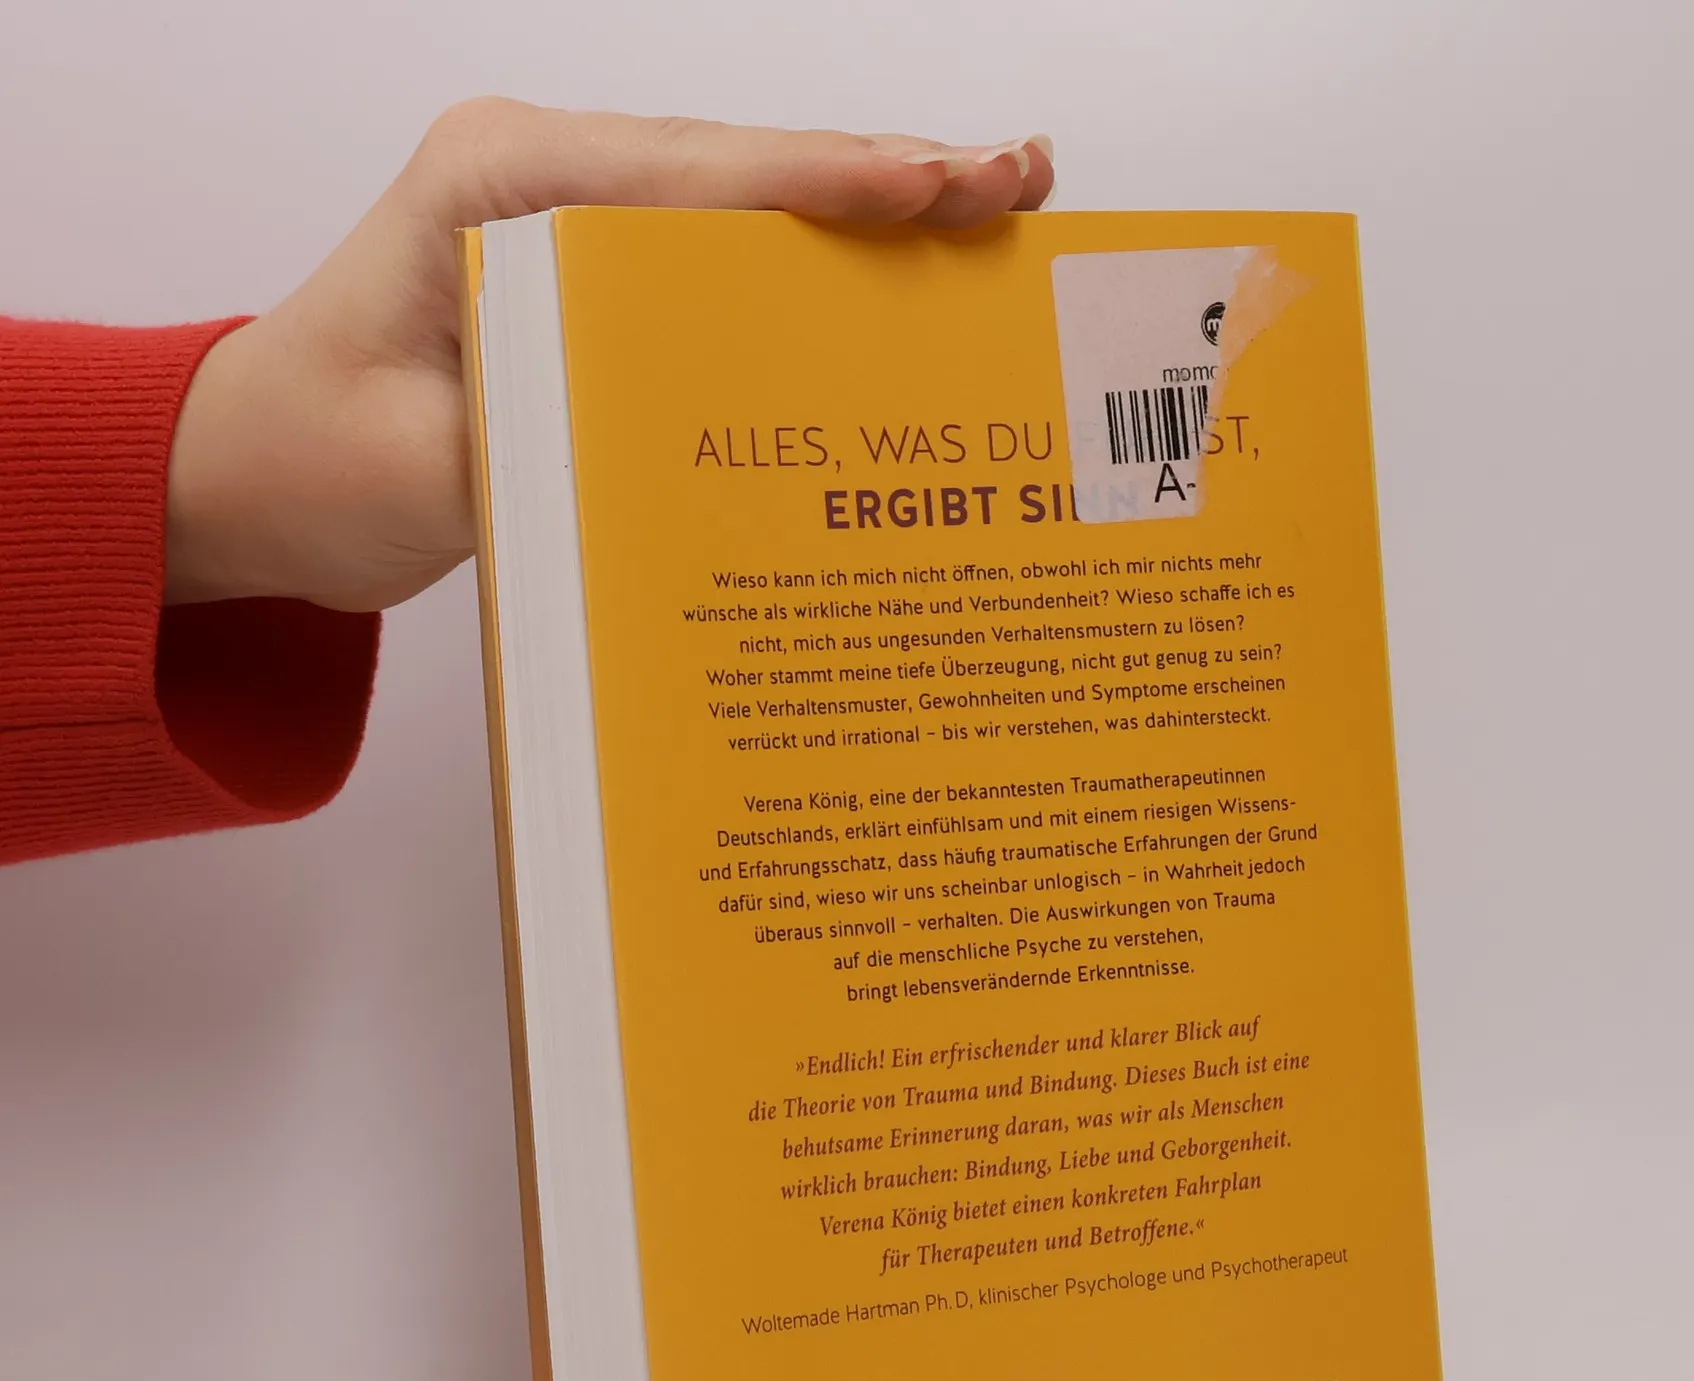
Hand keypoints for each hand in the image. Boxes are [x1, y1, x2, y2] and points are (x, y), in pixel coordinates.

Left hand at [163, 101, 1053, 612]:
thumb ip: (555, 436)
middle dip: (888, 177)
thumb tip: (698, 442)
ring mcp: (575, 222)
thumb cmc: (310, 459)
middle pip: (747, 169)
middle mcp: (546, 177)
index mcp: (497, 184)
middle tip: (1016, 181)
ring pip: (750, 207)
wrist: (250, 471)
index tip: (940, 186)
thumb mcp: (428, 465)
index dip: (828, 183)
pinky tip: (901, 275)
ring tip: (994, 207)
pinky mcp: (595, 280)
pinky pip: (723, 264)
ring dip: (871, 214)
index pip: (695, 174)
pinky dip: (816, 268)